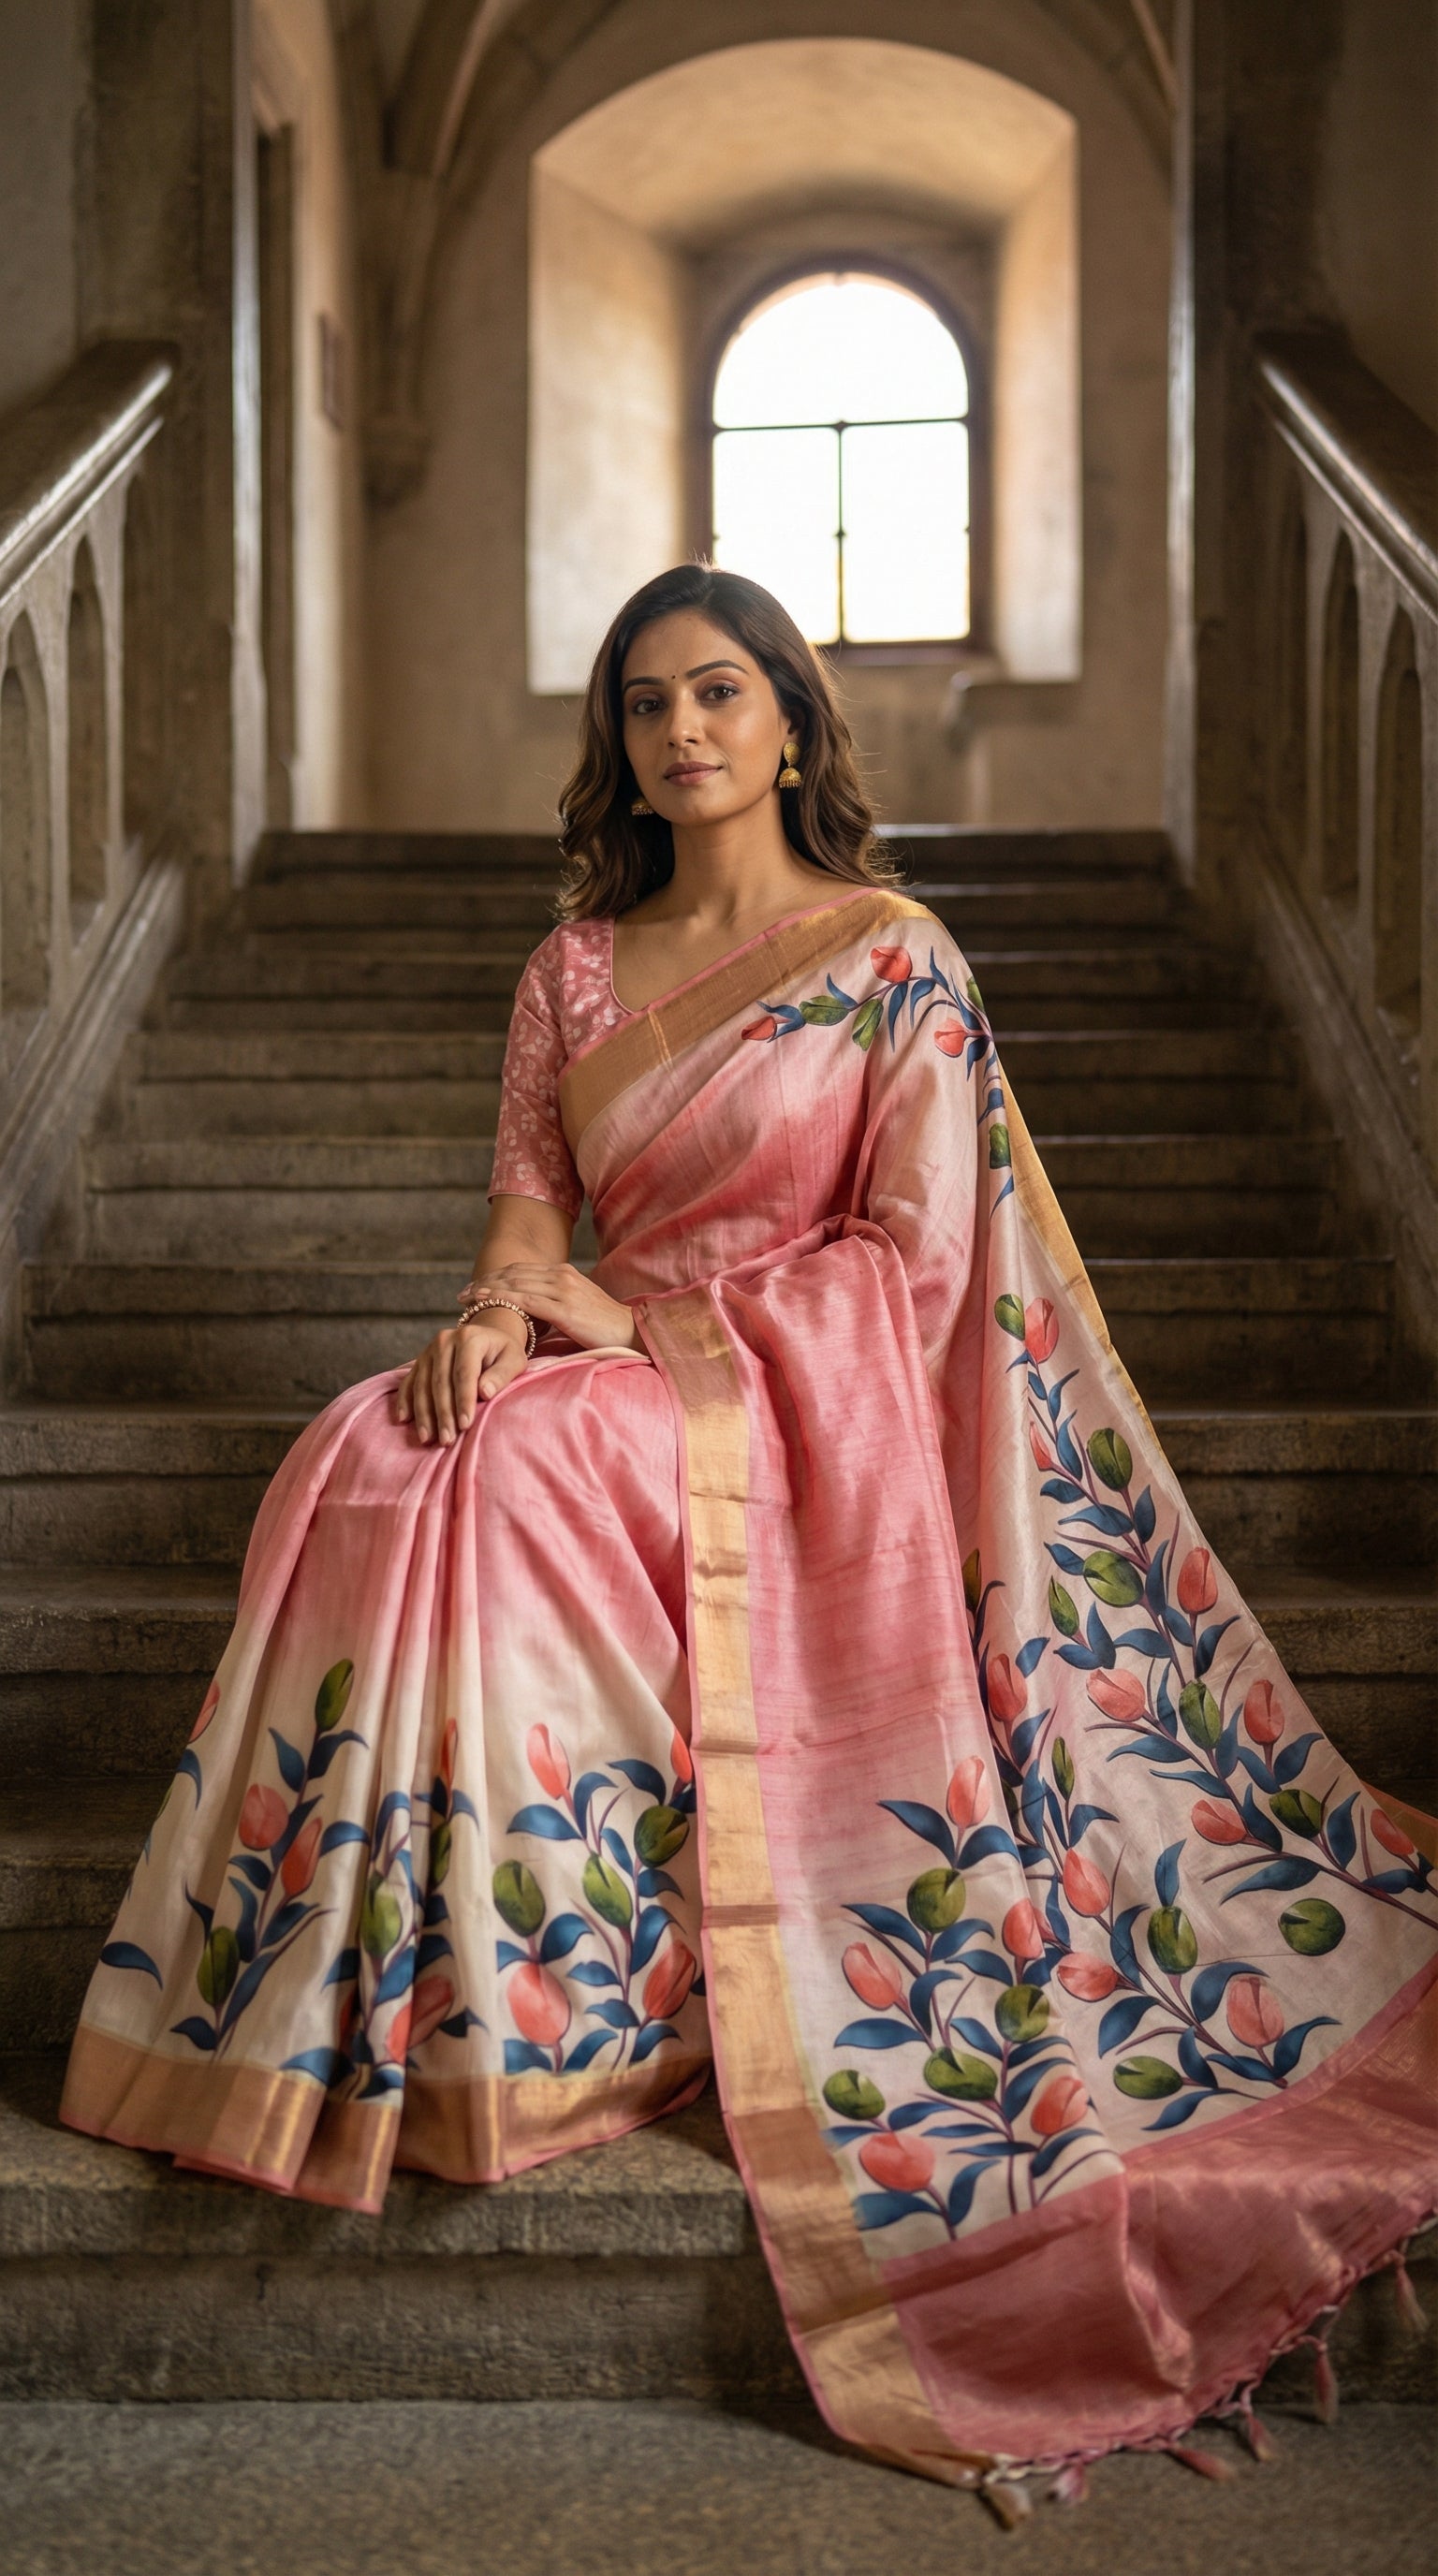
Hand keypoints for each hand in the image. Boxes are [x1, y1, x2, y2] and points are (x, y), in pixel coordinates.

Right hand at [392, 1312, 527, 1446]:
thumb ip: (502, 1375)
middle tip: (447, 1440)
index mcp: (469, 1338)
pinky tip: (403, 1419)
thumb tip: (485, 1392)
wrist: (488, 1337)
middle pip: (440, 1382)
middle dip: (443, 1414)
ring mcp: (429, 1350)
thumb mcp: (513, 1360)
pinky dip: (405, 1401)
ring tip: (428, 1439)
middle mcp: (445, 1340)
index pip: (464, 1374)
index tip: (465, 1425)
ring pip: (422, 1385)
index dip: (463, 1401)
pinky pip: (408, 1382)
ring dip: (424, 1414)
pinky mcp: (420, 1361)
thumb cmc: (503, 1354)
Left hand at [478, 1263, 639, 1353]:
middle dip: (484, 1282)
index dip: (495, 1277)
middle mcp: (561, 1275)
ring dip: (487, 1289)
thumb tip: (531, 1314)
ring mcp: (563, 1289)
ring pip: (515, 1283)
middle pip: (513, 1273)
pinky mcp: (565, 1308)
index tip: (474, 1288)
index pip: (520, 1270)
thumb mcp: (576, 1308)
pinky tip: (485, 1301)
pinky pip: (526, 1300)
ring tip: (465, 1298)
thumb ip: (554, 1304)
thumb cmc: (604, 1327)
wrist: (632, 1332)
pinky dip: (502, 1298)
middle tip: (461, 1294)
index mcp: (563, 1273)